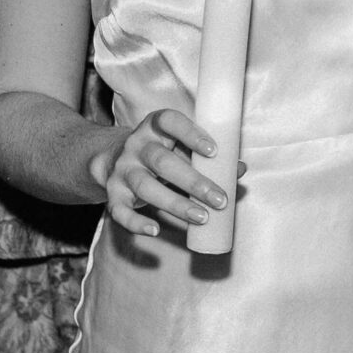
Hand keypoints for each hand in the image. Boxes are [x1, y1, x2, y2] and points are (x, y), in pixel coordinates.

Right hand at [88, 108, 227, 238]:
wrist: (113, 159)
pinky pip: (119, 210)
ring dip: (175, 204)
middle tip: (220, 199)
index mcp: (155, 127)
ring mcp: (123, 170)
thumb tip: (239, 169)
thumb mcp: (182, 147)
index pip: (170, 121)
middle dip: (193, 181)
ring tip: (202, 217)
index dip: (191, 133)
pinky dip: (135, 222)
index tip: (214, 151)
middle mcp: (136, 146)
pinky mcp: (113, 194)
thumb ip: (209, 157)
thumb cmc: (162, 152)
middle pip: (162, 161)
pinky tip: (155, 230)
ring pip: (145, 186)